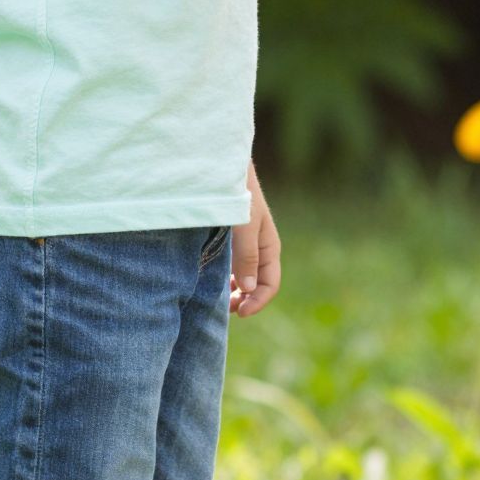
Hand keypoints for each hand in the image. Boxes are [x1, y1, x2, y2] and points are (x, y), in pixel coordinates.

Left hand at [231, 162, 279, 318]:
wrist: (220, 166)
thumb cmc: (236, 192)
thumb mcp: (244, 224)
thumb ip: (247, 255)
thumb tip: (249, 290)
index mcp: (268, 246)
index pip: (269, 284)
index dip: (257, 303)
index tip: (238, 313)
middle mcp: (258, 247)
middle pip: (256, 284)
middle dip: (244, 301)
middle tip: (224, 311)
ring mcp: (244, 243)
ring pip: (244, 276)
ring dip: (234, 292)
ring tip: (217, 301)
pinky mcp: (229, 238)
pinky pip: (231, 266)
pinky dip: (224, 279)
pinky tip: (210, 281)